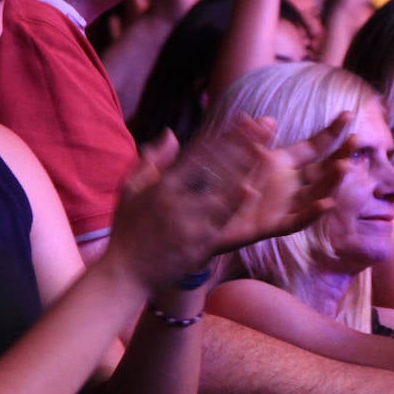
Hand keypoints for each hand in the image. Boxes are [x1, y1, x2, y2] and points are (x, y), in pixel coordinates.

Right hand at [112, 118, 271, 288]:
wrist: (124, 275)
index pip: (200, 152)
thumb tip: (171, 134)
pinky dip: (234, 206)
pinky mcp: (195, 245)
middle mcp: (176, 199)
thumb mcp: (130, 190)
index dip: (226, 134)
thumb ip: (151, 160)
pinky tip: (250, 190)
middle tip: (268, 124)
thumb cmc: (127, 231)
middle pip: (216, 165)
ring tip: (267, 149)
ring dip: (245, 169)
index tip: (247, 118)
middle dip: (244, 142)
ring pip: (221, 190)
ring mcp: (187, 223)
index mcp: (163, 184)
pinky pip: (219, 222)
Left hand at [210, 113, 351, 253]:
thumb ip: (251, 137)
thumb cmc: (218, 181)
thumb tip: (267, 119)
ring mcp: (282, 205)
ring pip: (315, 193)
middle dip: (339, 156)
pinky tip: (327, 203)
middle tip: (355, 140)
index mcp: (281, 163)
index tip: (347, 114)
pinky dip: (311, 213)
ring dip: (331, 181)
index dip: (331, 132)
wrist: (199, 216)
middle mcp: (288, 184)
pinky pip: (296, 221)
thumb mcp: (234, 153)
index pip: (314, 146)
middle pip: (322, 169)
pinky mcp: (271, 226)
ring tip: (345, 166)